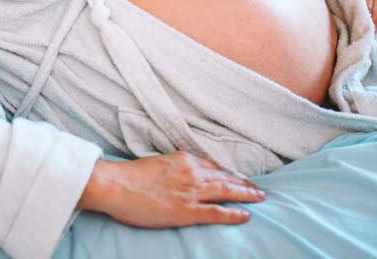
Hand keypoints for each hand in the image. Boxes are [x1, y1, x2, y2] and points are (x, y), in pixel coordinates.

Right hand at [76, 152, 263, 227]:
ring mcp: (191, 192)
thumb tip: (177, 175)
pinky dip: (234, 213)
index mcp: (184, 160)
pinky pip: (217, 212)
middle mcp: (192, 173)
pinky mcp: (188, 210)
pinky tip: (246, 215)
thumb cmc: (129, 176)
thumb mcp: (156, 164)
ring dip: (246, 195)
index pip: (212, 166)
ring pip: (226, 191)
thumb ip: (172, 168)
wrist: (117, 185)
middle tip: (259, 188)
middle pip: (225, 177)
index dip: (228, 172)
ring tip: (259, 198)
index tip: (238, 176)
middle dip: (243, 183)